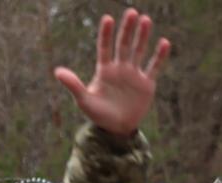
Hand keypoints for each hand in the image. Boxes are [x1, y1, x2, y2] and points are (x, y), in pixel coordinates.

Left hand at [54, 9, 169, 137]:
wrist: (116, 130)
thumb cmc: (98, 115)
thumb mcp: (84, 101)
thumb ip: (73, 85)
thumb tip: (57, 72)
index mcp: (104, 71)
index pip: (104, 48)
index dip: (106, 34)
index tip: (108, 18)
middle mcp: (119, 69)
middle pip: (123, 45)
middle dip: (127, 29)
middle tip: (132, 12)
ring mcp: (134, 75)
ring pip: (138, 51)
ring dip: (142, 36)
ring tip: (145, 20)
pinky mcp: (146, 84)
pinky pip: (154, 67)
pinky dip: (159, 56)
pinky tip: (164, 42)